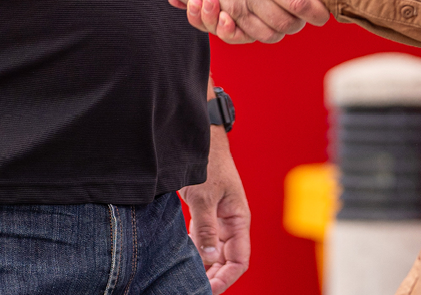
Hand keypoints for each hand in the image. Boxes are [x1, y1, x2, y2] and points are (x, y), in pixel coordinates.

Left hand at [181, 129, 249, 292]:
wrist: (201, 140)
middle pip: (227, 261)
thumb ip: (206, 228)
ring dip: (203, 267)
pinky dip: (195, 254)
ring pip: (214, 253)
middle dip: (214, 277)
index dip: (226, 278)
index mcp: (239, 219)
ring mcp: (219, 220)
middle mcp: (231, 223)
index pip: (239, 260)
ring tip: (184, 280)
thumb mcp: (205, 197)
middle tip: (192, 289)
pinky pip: (203, 242)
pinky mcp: (206, 215)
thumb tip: (207, 258)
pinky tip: (181, 262)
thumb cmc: (208, 163)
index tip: (208, 290)